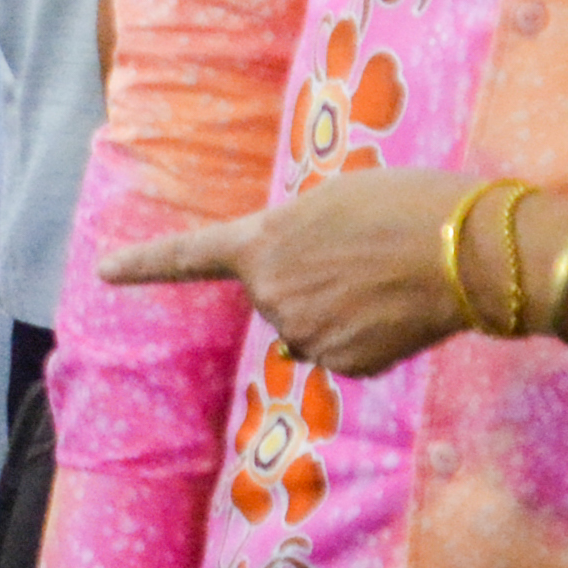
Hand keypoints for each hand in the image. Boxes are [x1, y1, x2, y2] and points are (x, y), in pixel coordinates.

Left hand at [96, 167, 480, 375]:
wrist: (464, 250)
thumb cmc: (407, 205)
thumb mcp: (334, 202)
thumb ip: (297, 240)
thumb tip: (303, 281)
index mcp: (261, 241)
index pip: (188, 256)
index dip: (144, 264)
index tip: (103, 272)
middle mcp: (269, 294)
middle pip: (277, 296)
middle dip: (312, 282)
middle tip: (364, 253)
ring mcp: (303, 334)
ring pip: (312, 328)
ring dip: (343, 310)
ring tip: (388, 277)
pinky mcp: (342, 366)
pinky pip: (345, 353)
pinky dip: (369, 338)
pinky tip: (397, 312)